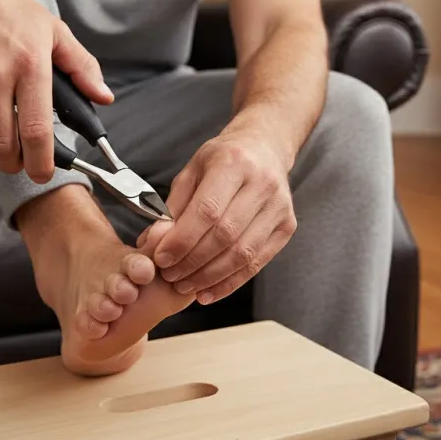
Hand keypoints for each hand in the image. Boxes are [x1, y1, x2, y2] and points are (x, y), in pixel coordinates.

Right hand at [0, 0, 112, 182]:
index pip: (35, 130)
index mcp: (30, 64)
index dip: (40, 162)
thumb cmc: (10, 10)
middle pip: (2, 144)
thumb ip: (82, 67)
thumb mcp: (54, 31)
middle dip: (14, 163)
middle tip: (20, 161)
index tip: (43, 174)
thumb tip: (103, 97)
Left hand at [141, 116, 296, 304]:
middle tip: (170, 275)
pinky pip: (257, 262)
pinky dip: (230, 282)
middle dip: (193, 261)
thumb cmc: (223, 158)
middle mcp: (262, 184)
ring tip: (185, 285)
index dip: (183, 239)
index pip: (207, 210)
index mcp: (233, 163)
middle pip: (225, 235)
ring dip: (210, 276)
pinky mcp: (287, 226)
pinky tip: (209, 291)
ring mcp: (279, 207)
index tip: (162, 258)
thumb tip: (152, 242)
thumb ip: (173, 205)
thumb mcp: (192, 170)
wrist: (264, 148)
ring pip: (243, 253)